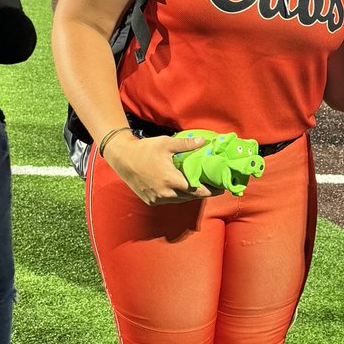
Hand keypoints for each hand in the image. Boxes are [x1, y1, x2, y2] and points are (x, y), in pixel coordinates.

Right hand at [105, 132, 219, 204]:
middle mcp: (165, 193)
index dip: (210, 190)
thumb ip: (186, 145)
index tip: (221, 188)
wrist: (122, 158)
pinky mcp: (151, 201)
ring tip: (201, 187)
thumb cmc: (145, 149)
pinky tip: (183, 188)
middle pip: (190, 196)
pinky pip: (170, 200)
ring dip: (190, 194)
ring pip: (180, 200)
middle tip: (214, 187)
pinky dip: (178, 196)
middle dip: (203, 192)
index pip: (197, 190)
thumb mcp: (166, 144)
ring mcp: (157, 199)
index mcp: (171, 180)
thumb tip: (204, 142)